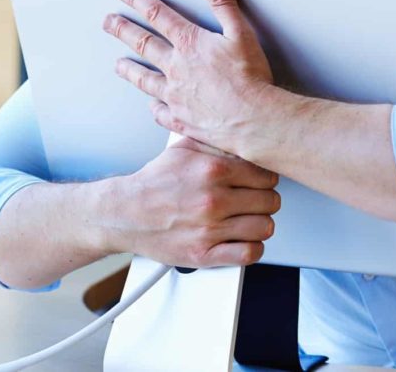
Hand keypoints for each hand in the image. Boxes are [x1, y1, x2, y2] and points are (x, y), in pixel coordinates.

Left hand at [103, 0, 273, 151]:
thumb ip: (223, 3)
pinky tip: (151, 106)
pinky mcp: (180, 119)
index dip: (138, 0)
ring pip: (144, 79)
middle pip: (143, 43)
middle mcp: (176, 68)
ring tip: (118, 64)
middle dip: (123, 30)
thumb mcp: (241, 31)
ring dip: (129, 69)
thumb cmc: (250, 77)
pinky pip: (160, 112)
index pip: (157, 14)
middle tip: (109, 22)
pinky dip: (154, 107)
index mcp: (189, 43)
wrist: (252, 118)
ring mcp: (174, 95)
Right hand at [114, 137, 280, 267]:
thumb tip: (247, 142)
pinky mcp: (203, 254)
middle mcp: (213, 200)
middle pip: (270, 202)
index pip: (267, 176)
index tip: (259, 183)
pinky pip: (249, 253)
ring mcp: (209, 229)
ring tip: (247, 220)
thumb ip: (218, 144)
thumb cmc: (155, 183)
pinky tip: (243, 239)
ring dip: (259, 224)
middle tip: (252, 201)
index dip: (266, 180)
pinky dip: (252, 247)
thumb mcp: (185, 149)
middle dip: (264, 201)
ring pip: (264, 227)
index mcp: (213, 170)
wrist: (125, 213)